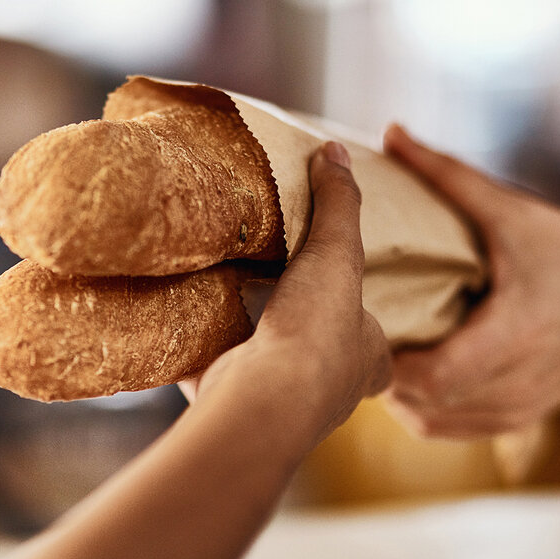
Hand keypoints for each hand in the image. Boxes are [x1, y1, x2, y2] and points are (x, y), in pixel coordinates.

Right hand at [182, 141, 389, 444]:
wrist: (263, 402)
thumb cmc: (317, 332)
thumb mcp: (336, 253)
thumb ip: (338, 204)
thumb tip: (336, 152)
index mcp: (368, 362)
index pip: (378, 344)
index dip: (366, 324)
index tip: (343, 301)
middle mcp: (329, 393)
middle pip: (319, 357)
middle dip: (300, 330)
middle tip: (277, 292)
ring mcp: (278, 406)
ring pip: (265, 369)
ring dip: (248, 341)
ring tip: (226, 294)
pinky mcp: (229, 406)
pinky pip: (212, 374)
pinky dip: (197, 352)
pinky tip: (180, 321)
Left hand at [381, 125, 559, 436]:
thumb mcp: (516, 214)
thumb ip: (449, 176)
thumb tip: (392, 133)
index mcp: (511, 337)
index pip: (430, 376)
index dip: (388, 356)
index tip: (362, 319)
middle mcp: (510, 385)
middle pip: (417, 402)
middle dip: (380, 367)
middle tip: (353, 326)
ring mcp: (512, 410)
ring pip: (426, 422)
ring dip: (396, 390)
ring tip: (378, 345)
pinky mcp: (513, 419)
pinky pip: (447, 427)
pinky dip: (420, 405)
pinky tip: (408, 368)